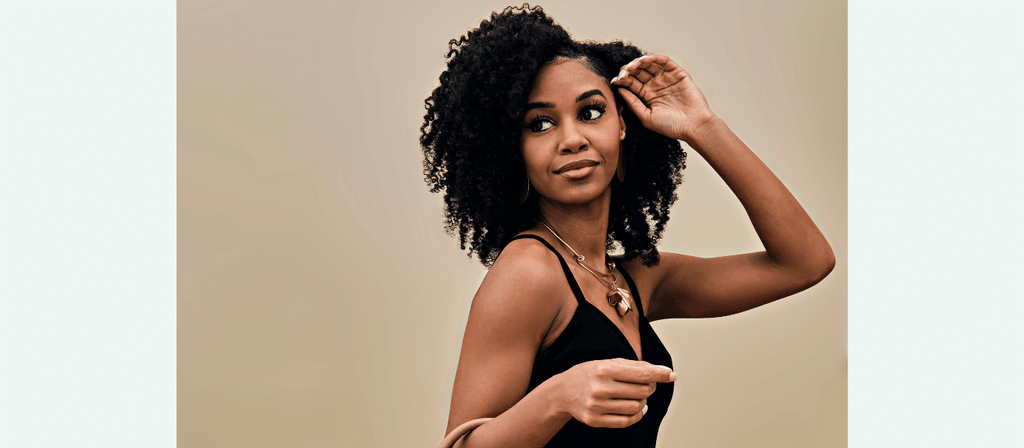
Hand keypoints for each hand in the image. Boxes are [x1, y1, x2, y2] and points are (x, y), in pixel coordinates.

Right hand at [553, 358, 675, 427]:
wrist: (562, 391)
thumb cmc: (589, 374)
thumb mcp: (608, 362)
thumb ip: (635, 366)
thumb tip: (662, 371)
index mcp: (604, 369)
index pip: (641, 374)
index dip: (660, 374)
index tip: (671, 375)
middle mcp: (600, 388)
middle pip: (642, 391)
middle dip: (650, 387)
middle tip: (646, 384)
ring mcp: (597, 406)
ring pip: (637, 407)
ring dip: (643, 402)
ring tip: (637, 396)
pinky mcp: (595, 420)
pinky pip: (626, 422)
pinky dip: (637, 416)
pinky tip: (637, 409)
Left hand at [611, 54, 716, 141]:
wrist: (694, 126)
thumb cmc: (671, 126)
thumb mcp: (646, 117)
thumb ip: (633, 104)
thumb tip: (620, 90)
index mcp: (646, 95)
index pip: (631, 83)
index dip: (623, 80)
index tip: (616, 80)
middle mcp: (655, 85)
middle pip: (638, 72)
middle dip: (629, 70)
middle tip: (623, 72)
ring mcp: (666, 78)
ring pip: (650, 64)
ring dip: (639, 62)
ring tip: (632, 66)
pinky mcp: (678, 74)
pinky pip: (665, 62)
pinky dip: (655, 58)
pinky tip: (645, 60)